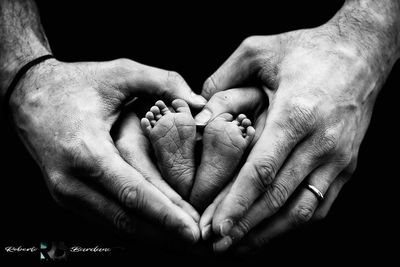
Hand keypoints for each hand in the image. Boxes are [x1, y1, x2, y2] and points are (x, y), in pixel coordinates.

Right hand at [9, 58, 205, 242]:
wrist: (30, 95)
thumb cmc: (76, 84)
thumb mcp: (120, 72)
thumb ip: (163, 81)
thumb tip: (199, 103)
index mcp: (85, 151)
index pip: (132, 193)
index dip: (165, 214)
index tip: (193, 231)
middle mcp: (72, 181)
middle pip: (127, 220)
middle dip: (166, 236)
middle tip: (201, 244)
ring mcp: (68, 193)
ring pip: (118, 225)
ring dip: (154, 236)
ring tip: (186, 242)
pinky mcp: (71, 196)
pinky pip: (109, 217)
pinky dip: (137, 226)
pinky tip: (161, 229)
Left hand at [195, 10, 398, 250]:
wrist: (359, 54)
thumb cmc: (306, 51)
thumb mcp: (259, 50)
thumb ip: (223, 79)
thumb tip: (198, 117)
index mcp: (296, 114)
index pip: (262, 171)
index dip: (236, 203)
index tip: (214, 226)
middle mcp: (321, 143)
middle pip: (277, 198)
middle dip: (244, 226)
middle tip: (215, 246)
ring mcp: (338, 159)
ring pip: (301, 210)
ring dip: (268, 234)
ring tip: (238, 248)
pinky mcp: (346, 166)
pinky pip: (320, 205)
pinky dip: (293, 224)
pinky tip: (270, 232)